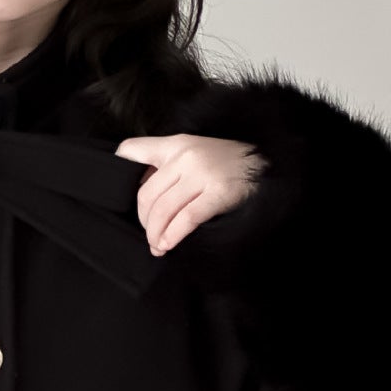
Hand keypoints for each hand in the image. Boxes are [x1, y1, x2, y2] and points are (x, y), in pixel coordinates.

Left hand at [113, 133, 266, 254]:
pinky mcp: (218, 193)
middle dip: (143, 221)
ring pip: (162, 210)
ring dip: (155, 234)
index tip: (121, 198)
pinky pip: (185, 219)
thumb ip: (171, 165)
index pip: (132, 150)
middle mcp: (186, 156)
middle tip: (149, 235)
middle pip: (146, 195)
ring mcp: (203, 174)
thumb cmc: (231, 164)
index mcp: (177, 144)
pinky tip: (169, 245)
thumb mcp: (198, 152)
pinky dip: (172, 236)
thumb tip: (145, 194)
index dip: (119, 174)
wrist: (272, 165)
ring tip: (158, 246)